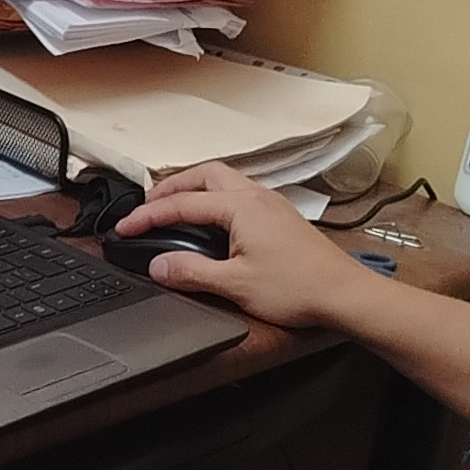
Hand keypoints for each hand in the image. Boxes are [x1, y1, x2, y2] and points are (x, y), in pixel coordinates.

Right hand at [114, 163, 370, 333]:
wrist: (344, 294)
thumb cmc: (298, 288)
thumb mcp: (235, 285)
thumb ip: (191, 273)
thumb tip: (158, 266)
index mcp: (240, 207)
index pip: (182, 204)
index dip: (148, 216)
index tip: (125, 227)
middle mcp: (256, 196)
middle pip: (204, 175)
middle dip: (172, 186)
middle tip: (148, 205)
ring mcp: (272, 204)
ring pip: (225, 180)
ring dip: (195, 187)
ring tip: (175, 207)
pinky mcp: (281, 217)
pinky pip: (241, 193)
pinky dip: (216, 197)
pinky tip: (213, 219)